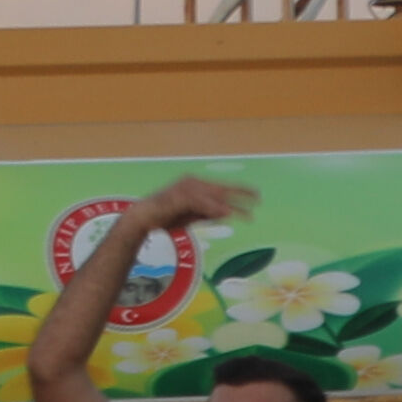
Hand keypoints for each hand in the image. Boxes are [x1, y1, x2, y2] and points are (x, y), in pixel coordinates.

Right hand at [138, 170, 257, 235]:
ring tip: (245, 212)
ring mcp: (185, 188)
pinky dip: (213, 207)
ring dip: (230, 203)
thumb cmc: (166, 217)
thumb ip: (208, 213)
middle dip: (240, 193)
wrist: (143, 218)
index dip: (239, 191)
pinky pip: (200, 202)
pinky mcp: (178, 196)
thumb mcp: (192, 216)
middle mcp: (192, 183)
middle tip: (259, 198)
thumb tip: (228, 212)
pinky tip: (225, 213)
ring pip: (212, 194)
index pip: (222, 188)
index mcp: (196, 186)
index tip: (256, 196)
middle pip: (221, 188)